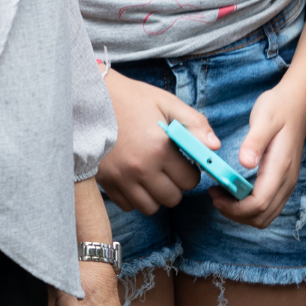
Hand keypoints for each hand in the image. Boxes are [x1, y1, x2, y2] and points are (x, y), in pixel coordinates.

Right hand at [96, 71, 218, 214]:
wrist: (90, 98)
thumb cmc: (132, 98)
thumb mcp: (166, 103)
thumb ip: (194, 124)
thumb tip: (215, 147)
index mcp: (160, 148)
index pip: (190, 180)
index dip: (190, 171)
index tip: (182, 161)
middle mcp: (141, 168)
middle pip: (172, 198)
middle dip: (175, 185)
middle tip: (168, 168)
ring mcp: (122, 179)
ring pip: (151, 208)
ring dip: (156, 195)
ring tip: (152, 175)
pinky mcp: (106, 183)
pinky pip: (128, 206)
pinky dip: (135, 197)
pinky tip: (134, 179)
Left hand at [213, 83, 305, 228]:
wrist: (297, 105)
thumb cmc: (279, 109)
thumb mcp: (264, 118)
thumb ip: (255, 141)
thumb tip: (245, 163)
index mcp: (281, 168)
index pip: (259, 203)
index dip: (236, 207)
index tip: (216, 196)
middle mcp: (286, 182)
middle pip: (261, 216)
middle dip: (235, 214)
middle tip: (215, 196)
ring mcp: (286, 184)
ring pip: (265, 216)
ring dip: (241, 214)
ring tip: (222, 195)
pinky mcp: (282, 183)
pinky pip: (267, 208)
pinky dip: (249, 209)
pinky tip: (234, 192)